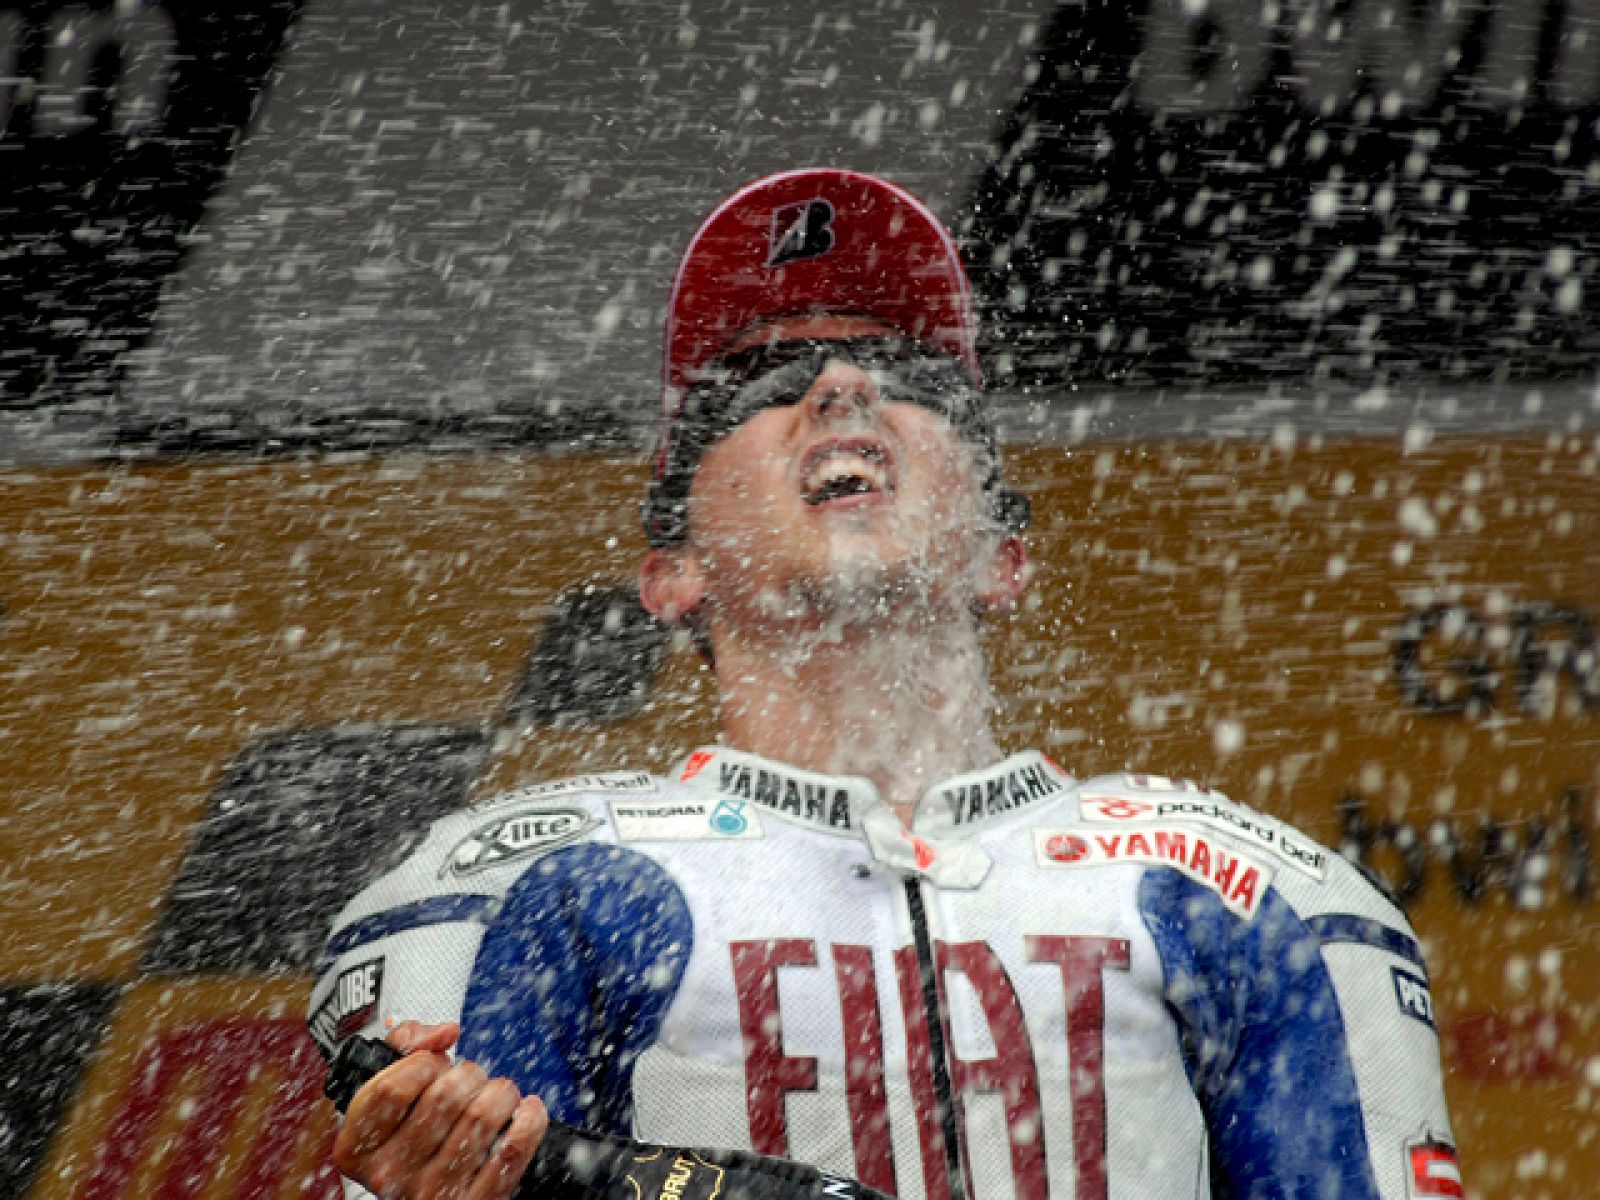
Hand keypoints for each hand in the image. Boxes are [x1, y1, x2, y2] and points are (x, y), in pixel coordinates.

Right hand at [330, 1020, 547, 1199]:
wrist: (422, 1197)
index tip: (435, 1064)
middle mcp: (390, 1176)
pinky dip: (529, 1120)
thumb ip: (405, 1046)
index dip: (422, 1063)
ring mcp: (431, 1195)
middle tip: (471, 1080)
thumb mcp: (386, 1093)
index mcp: (358, 1149)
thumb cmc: (407, 1134)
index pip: (391, 1089)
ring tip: (498, 1095)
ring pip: (482, 1117)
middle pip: (444, 1096)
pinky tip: (526, 1110)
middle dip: (469, 1073)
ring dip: (501, 1093)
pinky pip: (511, 1150)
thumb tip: (445, 1033)